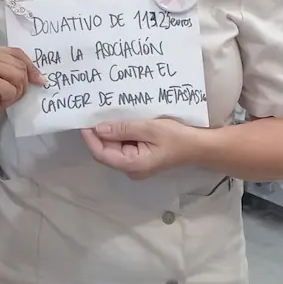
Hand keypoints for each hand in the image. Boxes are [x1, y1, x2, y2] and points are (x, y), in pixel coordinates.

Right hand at [0, 46, 44, 134]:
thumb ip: (4, 69)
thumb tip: (34, 76)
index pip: (16, 52)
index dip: (30, 66)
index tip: (38, 79)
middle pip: (20, 66)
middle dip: (22, 85)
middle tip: (10, 96)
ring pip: (19, 78)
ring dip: (14, 94)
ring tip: (0, 99)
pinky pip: (12, 92)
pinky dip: (6, 102)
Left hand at [81, 118, 200, 179]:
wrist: (198, 146)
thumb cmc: (176, 137)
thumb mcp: (149, 129)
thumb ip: (123, 129)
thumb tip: (99, 129)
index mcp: (132, 165)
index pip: (102, 154)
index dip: (90, 139)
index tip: (84, 122)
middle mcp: (130, 169)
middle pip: (106, 152)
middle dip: (99, 135)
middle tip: (93, 114)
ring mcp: (135, 165)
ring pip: (114, 149)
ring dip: (109, 133)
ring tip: (104, 114)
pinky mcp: (140, 158)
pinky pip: (123, 147)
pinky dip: (119, 135)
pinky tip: (119, 122)